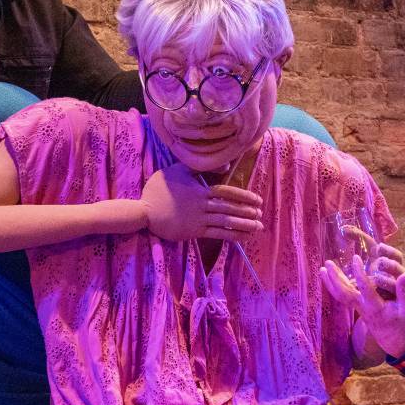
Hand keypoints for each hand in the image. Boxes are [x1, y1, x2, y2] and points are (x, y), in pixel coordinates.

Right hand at [141, 165, 263, 242]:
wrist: (144, 211)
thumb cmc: (160, 188)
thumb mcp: (179, 170)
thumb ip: (201, 168)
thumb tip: (226, 167)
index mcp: (200, 190)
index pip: (226, 192)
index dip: (244, 196)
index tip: (257, 200)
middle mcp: (202, 205)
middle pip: (229, 208)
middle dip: (247, 212)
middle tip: (260, 215)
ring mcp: (198, 220)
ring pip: (225, 222)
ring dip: (243, 225)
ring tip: (257, 227)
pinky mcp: (193, 232)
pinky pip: (217, 234)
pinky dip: (231, 235)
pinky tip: (242, 237)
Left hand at [319, 243, 404, 359]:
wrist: (391, 339)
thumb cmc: (400, 323)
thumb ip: (404, 291)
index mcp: (375, 306)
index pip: (365, 288)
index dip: (359, 273)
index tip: (355, 258)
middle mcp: (362, 307)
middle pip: (344, 293)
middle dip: (335, 279)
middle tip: (327, 264)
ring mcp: (357, 307)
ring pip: (340, 295)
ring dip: (330, 282)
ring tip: (323, 268)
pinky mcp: (355, 307)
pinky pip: (341, 296)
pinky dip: (333, 286)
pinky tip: (328, 276)